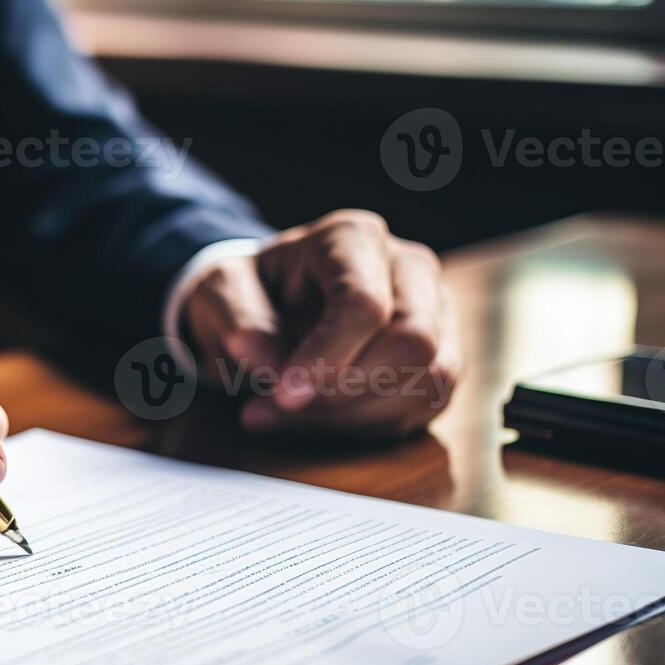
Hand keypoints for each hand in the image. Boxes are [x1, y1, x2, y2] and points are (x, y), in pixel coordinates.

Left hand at [185, 210, 460, 435]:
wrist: (266, 310)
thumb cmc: (248, 295)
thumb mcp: (222, 293)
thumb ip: (240, 320)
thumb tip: (268, 362)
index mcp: (353, 239)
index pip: (363, 303)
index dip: (327, 357)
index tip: (283, 395)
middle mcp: (409, 268)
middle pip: (412, 343)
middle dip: (345, 392)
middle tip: (282, 407)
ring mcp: (436, 313)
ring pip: (428, 381)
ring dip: (354, 416)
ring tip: (288, 415)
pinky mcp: (442, 358)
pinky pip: (425, 407)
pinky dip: (369, 425)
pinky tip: (320, 419)